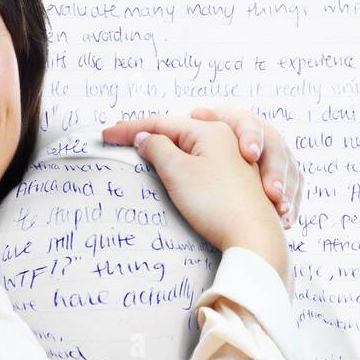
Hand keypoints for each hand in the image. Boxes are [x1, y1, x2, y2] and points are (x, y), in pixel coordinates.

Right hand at [103, 104, 303, 228]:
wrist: (252, 236)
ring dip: (165, 146)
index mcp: (209, 130)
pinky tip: (177, 166)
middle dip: (148, 133)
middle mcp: (225, 138)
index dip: (130, 130)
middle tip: (120, 138)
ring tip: (145, 149)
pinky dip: (182, 160)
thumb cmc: (215, 203)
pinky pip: (202, 161)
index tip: (106, 136)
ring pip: (191, 146)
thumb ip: (157, 149)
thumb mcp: (178, 172)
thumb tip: (145, 138)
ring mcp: (233, 159)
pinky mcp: (237, 180)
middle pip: (177, 131)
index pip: (161, 124)